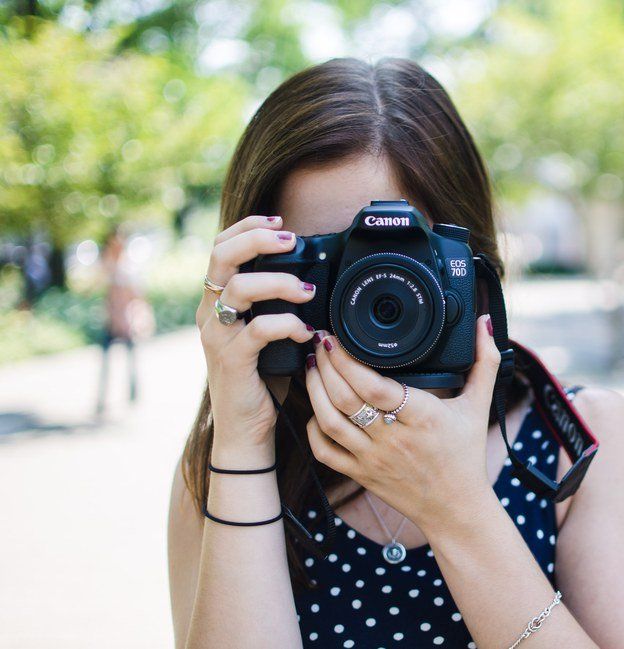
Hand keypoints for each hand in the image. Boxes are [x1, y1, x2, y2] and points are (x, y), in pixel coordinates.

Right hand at [196, 215, 316, 456]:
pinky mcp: (231, 360)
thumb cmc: (263, 378)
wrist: (246, 428)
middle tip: (291, 241)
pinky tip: (306, 331)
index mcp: (217, 301)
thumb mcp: (269, 333)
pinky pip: (258, 329)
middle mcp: (210, 313)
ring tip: (308, 291)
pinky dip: (286, 324)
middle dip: (257, 240)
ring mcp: (217, 336)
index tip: (279, 222)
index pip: (220, 248)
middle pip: (221, 256)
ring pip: (239, 288)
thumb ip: (278, 306)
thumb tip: (313, 279)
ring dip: (278, 282)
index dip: (247, 227)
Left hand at [304, 314, 500, 530]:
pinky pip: (324, 452)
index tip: (336, 337)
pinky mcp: (360, 475)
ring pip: (329, 422)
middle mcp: (393, 438)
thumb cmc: (466, 455)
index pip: (374, 386)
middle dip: (325, 365)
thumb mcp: (479, 405)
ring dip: (314, 390)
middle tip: (319, 341)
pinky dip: (312, 428)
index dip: (347, 360)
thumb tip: (484, 322)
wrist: (456, 509)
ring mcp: (373, 458)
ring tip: (312, 365)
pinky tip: (315, 406)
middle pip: (345, 398)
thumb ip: (484, 361)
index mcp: (422, 417)